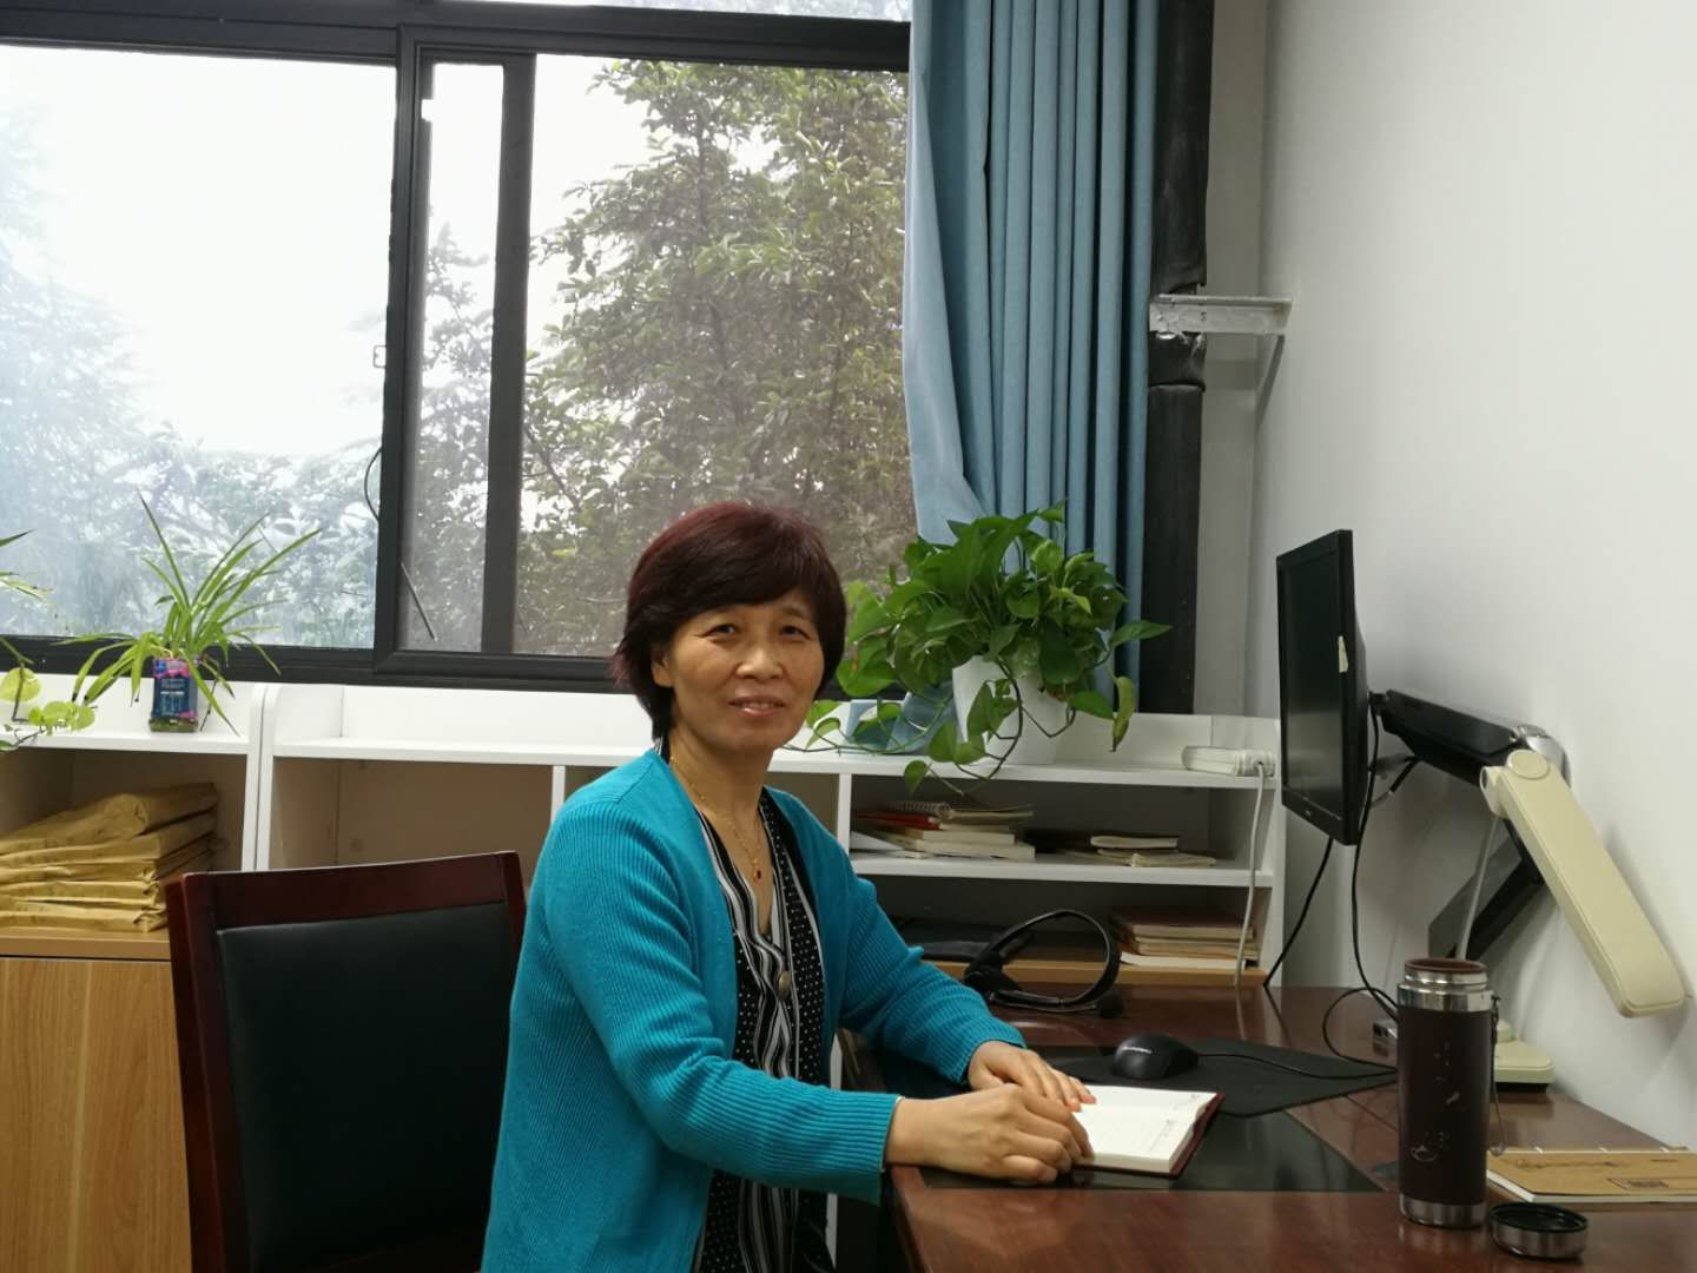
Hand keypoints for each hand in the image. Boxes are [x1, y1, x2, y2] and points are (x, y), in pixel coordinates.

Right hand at [884, 1085, 1092, 1183]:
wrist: (928, 1127)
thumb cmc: (960, 1112)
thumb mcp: (994, 1096)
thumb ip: (1025, 1106)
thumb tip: (1059, 1125)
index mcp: (1014, 1094)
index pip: (1061, 1113)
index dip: (1079, 1131)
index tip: (1083, 1142)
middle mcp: (1012, 1114)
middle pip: (1062, 1134)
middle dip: (1076, 1150)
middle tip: (1078, 1159)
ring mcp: (1004, 1139)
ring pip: (1053, 1152)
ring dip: (1064, 1163)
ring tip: (1062, 1167)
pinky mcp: (995, 1162)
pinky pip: (1035, 1170)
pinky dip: (1047, 1175)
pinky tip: (1045, 1174)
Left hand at [967, 1040, 1094, 1111]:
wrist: (987, 1048)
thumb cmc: (983, 1067)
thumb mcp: (979, 1077)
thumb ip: (992, 1089)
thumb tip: (1006, 1103)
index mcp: (1013, 1060)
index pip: (1030, 1080)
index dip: (1041, 1100)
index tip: (1049, 1119)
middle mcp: (1031, 1060)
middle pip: (1050, 1081)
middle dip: (1060, 1103)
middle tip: (1067, 1126)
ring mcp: (1042, 1063)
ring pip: (1060, 1079)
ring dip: (1071, 1096)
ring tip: (1079, 1113)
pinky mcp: (1049, 1068)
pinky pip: (1066, 1077)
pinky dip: (1077, 1088)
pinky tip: (1088, 1099)